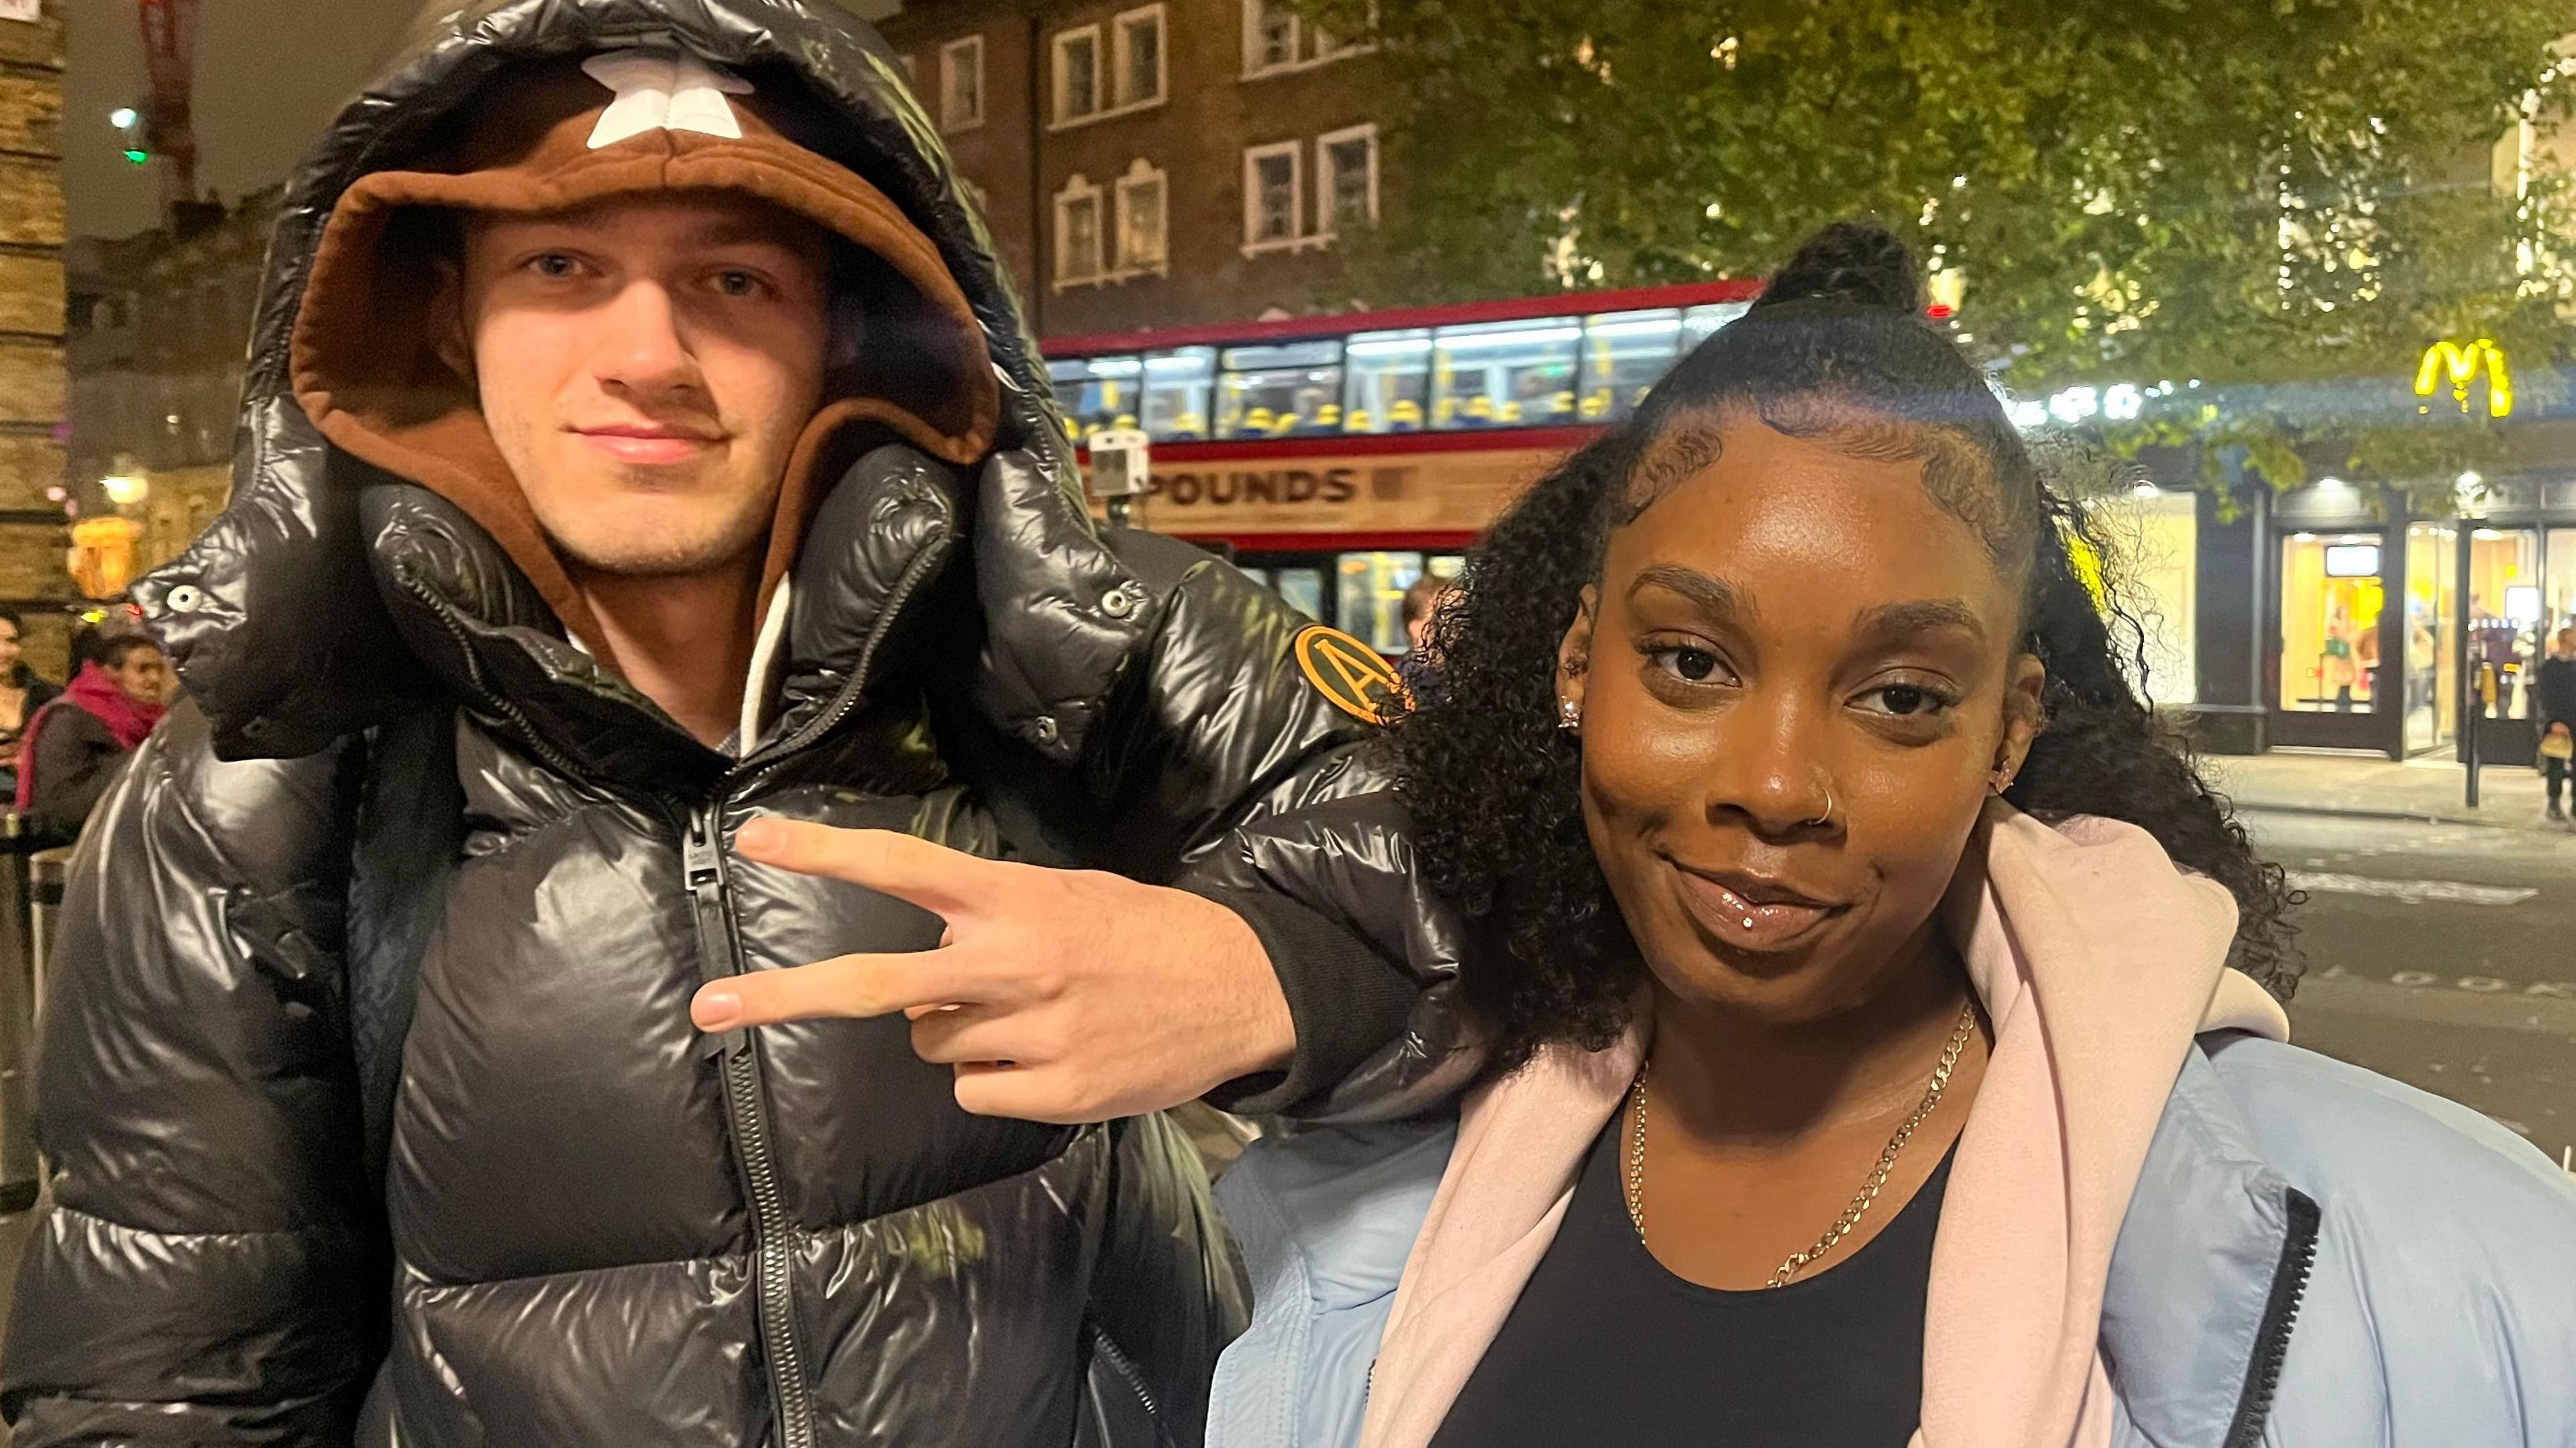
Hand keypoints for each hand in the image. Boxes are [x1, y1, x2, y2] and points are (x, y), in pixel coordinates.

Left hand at [689, 818, 1297, 1122]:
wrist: (1244, 989)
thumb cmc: (1145, 934)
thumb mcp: (1069, 897)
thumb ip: (989, 924)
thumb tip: (919, 979)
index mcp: (1014, 900)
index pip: (904, 866)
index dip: (826, 851)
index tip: (756, 839)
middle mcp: (1012, 963)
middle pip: (874, 984)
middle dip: (784, 996)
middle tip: (709, 1007)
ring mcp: (1031, 1033)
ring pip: (931, 1044)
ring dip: (959, 1033)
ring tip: (1034, 1014)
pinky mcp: (1053, 1092)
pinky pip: (974, 1089)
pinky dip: (999, 1077)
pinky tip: (1054, 1054)